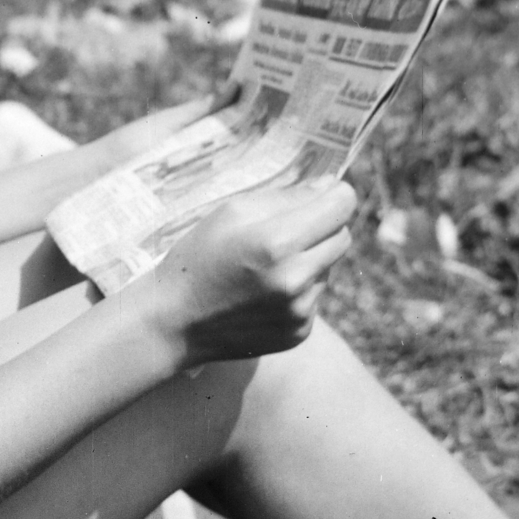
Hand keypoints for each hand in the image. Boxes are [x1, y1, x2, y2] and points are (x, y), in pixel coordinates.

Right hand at [145, 181, 355, 367]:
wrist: (174, 322)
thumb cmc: (198, 257)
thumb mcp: (231, 212)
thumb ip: (284, 196)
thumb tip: (330, 185)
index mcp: (277, 241)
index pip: (342, 206)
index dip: (335, 195)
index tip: (324, 195)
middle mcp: (296, 279)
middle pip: (343, 237)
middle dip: (323, 227)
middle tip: (288, 230)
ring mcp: (300, 310)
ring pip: (329, 269)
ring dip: (309, 261)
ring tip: (267, 268)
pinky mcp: (300, 332)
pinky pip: (315, 298)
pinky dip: (299, 290)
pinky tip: (264, 294)